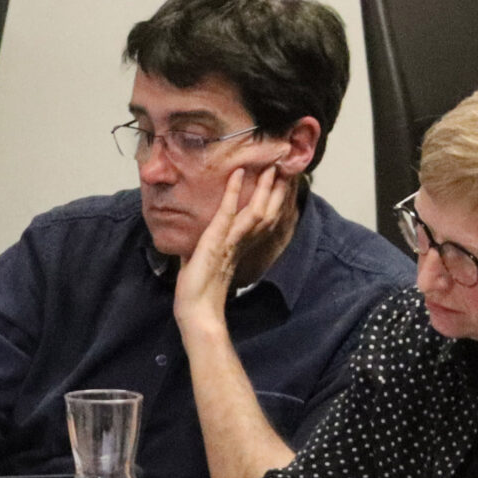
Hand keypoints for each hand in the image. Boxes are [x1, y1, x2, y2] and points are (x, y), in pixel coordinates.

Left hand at [175, 166, 289, 333]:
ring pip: (255, 210)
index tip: (281, 185)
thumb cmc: (197, 290)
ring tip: (270, 166)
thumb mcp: (201, 261)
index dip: (272, 203)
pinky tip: (237, 173)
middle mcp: (240, 242)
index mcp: (239, 247)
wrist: (196, 310)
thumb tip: (193, 240)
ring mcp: (230, 240)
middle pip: (266, 213)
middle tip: (284, 169)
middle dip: (276, 191)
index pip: (261, 221)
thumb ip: (203, 248)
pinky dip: (232, 191)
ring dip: (263, 187)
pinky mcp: (216, 239)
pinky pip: (227, 212)